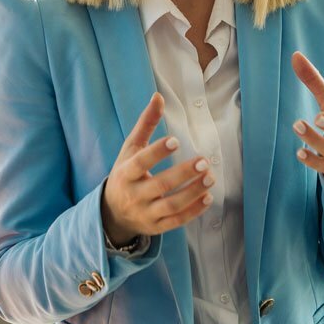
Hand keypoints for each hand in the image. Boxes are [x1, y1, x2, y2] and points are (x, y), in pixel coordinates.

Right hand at [101, 92, 214, 245]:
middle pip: (160, 186)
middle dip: (183, 174)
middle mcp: (134, 195)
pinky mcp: (156, 227)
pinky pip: (176, 221)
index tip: (175, 141)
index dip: (157, 152)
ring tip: (211, 177)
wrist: (112, 213)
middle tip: (204, 160)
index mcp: (126, 173)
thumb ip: (146, 124)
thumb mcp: (130, 148)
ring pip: (171, 206)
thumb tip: (158, 96)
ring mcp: (145, 214)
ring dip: (193, 193)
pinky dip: (193, 211)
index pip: (140, 163)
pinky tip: (208, 197)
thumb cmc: (126, 173)